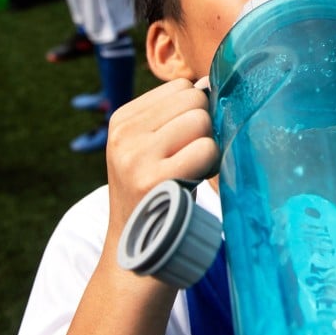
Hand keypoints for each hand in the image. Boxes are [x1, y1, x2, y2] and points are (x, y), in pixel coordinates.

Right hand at [104, 79, 220, 243]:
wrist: (137, 252)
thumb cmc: (159, 193)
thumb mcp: (151, 148)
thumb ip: (174, 115)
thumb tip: (213, 82)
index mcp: (122, 119)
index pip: (180, 87)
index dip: (193, 113)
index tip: (181, 145)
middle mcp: (124, 133)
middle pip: (193, 99)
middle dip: (203, 127)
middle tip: (189, 160)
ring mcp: (135, 155)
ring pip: (201, 120)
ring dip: (208, 147)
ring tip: (189, 171)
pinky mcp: (153, 179)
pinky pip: (206, 149)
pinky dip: (209, 165)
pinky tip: (192, 182)